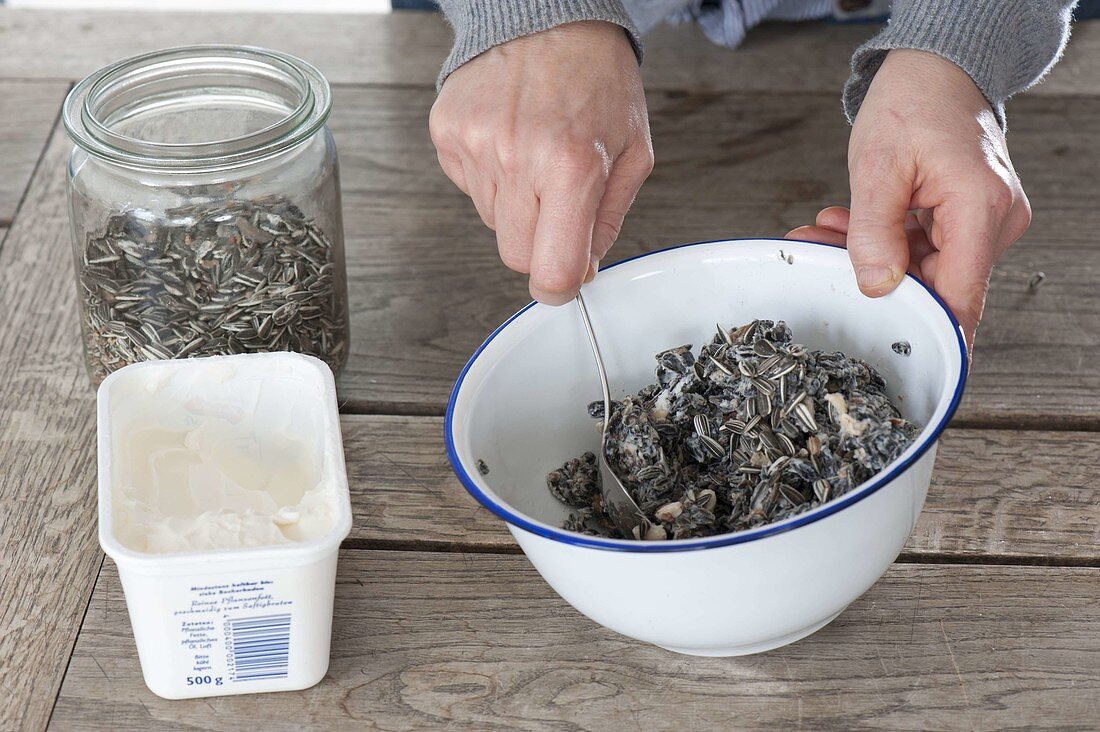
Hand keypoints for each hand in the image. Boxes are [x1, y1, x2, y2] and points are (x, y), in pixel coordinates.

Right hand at [430, 21, 653, 303]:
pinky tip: (510, 140)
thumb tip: (583, 270)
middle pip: (516, 255)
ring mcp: (476, 145)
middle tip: (557, 203)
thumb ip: (609, 221)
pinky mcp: (448, 133)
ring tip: (535, 155)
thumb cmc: (597, 79)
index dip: (558, 287)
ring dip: (515, 204)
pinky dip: (490, 176)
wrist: (549, 15)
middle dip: (539, 243)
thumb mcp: (633, 153)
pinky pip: (468, 188)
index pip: (550, 269)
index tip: (562, 283)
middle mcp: (518, 158)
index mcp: (572, 166)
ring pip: (491, 223)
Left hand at [787, 49, 1031, 349]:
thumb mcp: (878, 167)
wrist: (936, 69)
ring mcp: (982, 222)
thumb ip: (873, 233)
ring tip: (819, 237)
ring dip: (868, 256)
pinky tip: (844, 227)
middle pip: (934, 282)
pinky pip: (922, 246)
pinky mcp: (966, 218)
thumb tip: (875, 288)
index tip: (902, 360)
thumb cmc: (914, 103)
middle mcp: (993, 222)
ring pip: (922, 266)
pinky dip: (882, 240)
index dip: (930, 334)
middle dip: (872, 280)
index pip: (960, 297)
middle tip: (816, 260)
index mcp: (981, 211)